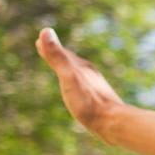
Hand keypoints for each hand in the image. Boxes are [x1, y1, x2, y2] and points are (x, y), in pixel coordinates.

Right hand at [35, 27, 125, 141]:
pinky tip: (79, 92)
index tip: (39, 39)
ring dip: (69, 70)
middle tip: (46, 49)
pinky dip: (77, 85)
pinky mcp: (100, 102)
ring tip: (62, 68)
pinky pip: (85, 89)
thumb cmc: (89, 102)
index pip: (63, 53)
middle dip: (59, 56)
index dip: (49, 47)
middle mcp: (91, 75)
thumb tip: (45, 30)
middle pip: (72, 62)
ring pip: (80, 75)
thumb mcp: (69, 77)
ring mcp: (96, 88)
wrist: (115, 124)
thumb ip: (57, 57)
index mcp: (82, 68)